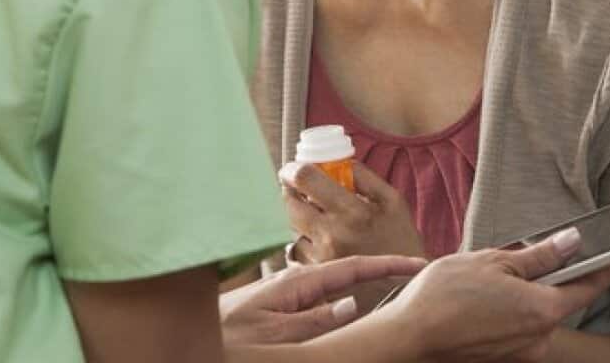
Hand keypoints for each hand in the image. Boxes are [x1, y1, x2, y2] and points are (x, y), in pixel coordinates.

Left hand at [219, 255, 425, 346]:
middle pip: (347, 283)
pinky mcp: (278, 314)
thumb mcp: (274, 335)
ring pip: (333, 302)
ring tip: (387, 302)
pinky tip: (346, 318)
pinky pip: (316, 313)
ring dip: (357, 303)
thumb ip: (314, 321)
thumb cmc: (226, 340)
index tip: (418, 263)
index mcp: (294, 285)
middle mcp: (292, 288)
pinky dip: (336, 317)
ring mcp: (286, 301)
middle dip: (378, 282)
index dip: (387, 265)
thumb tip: (353, 305)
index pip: (351, 269)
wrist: (191, 345)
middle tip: (412, 284)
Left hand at [280, 161, 426, 264]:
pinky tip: (322, 242)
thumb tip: (336, 160)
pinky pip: (297, 250)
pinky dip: (304, 241)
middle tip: (299, 189)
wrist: (406, 288)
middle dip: (290, 192)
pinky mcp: (316, 275)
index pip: (306, 179)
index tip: (292, 169)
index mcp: (353, 211)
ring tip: (316, 217)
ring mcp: (321, 257)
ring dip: (298, 218)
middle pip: (289, 203)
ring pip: (291, 227)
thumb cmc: (401, 241)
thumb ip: (363, 177)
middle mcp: (332, 235)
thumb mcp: (392, 201)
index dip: (293, 169)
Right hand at [380, 230, 609, 362]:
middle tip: (510, 265)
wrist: (410, 336)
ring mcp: (521, 354)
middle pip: (555, 303)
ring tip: (483, 288)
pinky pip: (515, 333)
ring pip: (532, 318)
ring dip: (519, 300)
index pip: (586, 287)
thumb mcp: (494, 262)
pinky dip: (505, 317)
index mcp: (543, 309)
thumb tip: (572, 242)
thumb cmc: (445, 295)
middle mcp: (539, 338)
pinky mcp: (502, 361)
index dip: (603, 271)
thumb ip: (539, 256)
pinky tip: (477, 306)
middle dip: (541, 282)